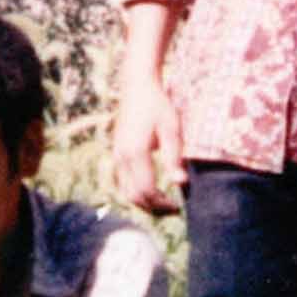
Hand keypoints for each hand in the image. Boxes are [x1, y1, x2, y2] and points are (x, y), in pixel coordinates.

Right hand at [113, 78, 185, 214]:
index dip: (162, 204)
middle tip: (172, 209)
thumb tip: (180, 183)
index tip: (178, 207)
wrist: (137, 86)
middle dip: (153, 208)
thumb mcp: (172, 129)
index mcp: (136, 152)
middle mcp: (122, 157)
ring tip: (162, 203)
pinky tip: (151, 190)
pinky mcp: (116, 152)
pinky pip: (122, 182)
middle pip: (133, 196)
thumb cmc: (158, 105)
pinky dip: (135, 192)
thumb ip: (174, 157)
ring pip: (124, 192)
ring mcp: (116, 155)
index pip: (146, 190)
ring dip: (143, 202)